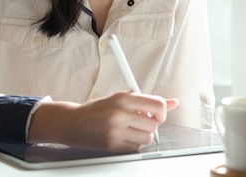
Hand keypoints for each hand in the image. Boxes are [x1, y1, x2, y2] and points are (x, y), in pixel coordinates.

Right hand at [28, 92, 178, 150]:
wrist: (72, 122)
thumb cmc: (97, 109)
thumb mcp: (121, 98)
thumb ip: (148, 101)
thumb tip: (173, 102)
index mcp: (124, 98)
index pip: (158, 105)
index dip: (162, 111)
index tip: (157, 113)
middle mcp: (120, 113)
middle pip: (154, 124)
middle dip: (151, 124)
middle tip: (141, 121)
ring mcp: (115, 130)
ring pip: (147, 138)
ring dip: (143, 135)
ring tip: (131, 129)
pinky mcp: (112, 145)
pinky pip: (135, 148)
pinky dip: (133, 144)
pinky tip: (122, 137)